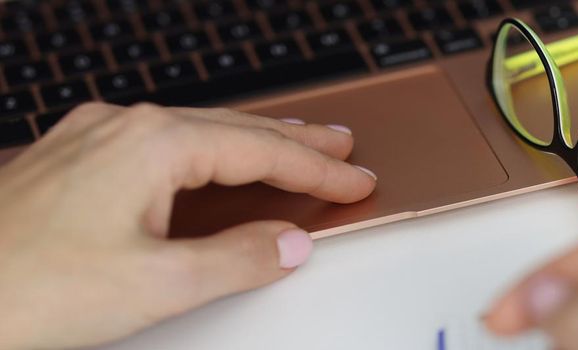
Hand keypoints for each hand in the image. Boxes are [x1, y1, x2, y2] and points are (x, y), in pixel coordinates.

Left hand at [0, 103, 375, 348]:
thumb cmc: (28, 290)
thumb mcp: (156, 285)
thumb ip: (236, 259)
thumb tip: (287, 244)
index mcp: (150, 144)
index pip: (259, 149)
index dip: (317, 167)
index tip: (356, 179)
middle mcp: (120, 127)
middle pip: (231, 128)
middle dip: (293, 140)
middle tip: (342, 147)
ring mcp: (90, 140)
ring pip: (193, 133)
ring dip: (249, 144)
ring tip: (295, 149)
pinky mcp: (69, 161)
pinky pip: (157, 146)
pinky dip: (203, 156)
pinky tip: (211, 165)